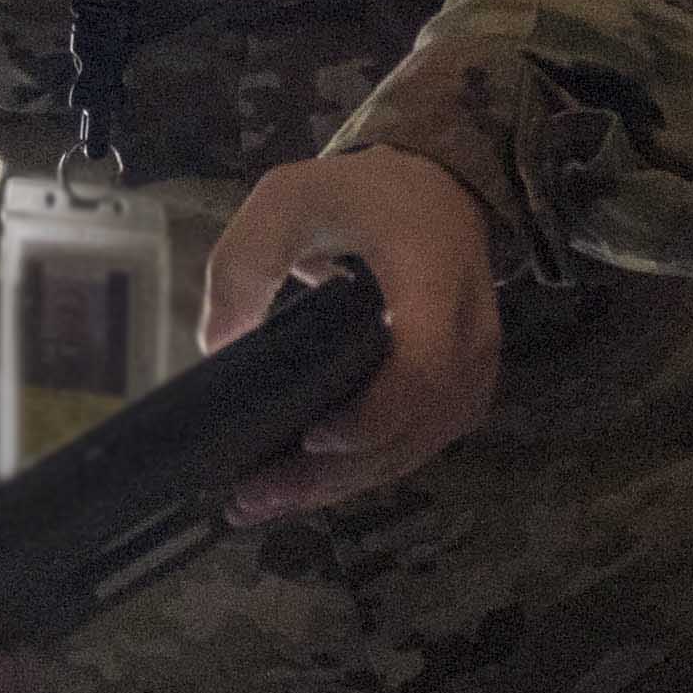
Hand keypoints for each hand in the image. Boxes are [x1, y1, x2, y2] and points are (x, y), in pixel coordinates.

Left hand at [199, 147, 502, 526]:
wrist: (437, 192)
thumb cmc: (362, 195)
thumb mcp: (288, 198)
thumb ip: (245, 262)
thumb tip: (218, 344)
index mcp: (433, 279)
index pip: (426, 363)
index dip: (375, 414)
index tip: (315, 437)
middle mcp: (468, 333)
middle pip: (415, 427)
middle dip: (335, 473)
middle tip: (255, 496)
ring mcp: (473, 367)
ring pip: (416, 447)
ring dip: (343, 483)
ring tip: (264, 501)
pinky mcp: (460, 390)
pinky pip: (418, 442)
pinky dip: (364, 469)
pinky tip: (307, 483)